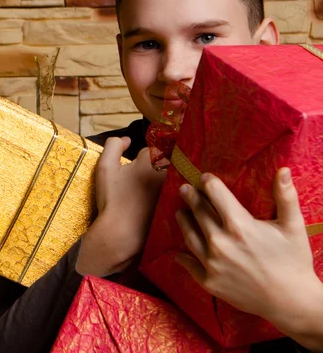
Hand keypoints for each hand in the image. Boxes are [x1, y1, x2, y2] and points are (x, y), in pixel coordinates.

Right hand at [76, 137, 165, 276]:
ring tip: (150, 191)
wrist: (122, 232)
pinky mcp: (179, 203)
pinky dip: (173, 192)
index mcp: (152, 160)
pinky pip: (179, 191)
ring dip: (167, 178)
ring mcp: (176, 188)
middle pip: (168, 160)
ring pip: (175, 175)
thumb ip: (113, 145)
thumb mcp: (105, 167)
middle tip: (143, 179)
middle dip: (158, 166)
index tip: (136, 166)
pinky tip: (157, 202)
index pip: (152, 148)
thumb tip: (127, 139)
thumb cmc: (112, 199)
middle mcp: (168, 171)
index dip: (143, 157)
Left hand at [176, 168, 322, 350]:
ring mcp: (212, 262)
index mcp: (239, 225)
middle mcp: (220, 242)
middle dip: (191, 198)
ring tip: (180, 213)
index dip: (208, 184)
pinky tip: (178, 252)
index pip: (216, 195)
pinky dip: (182, 256)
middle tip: (184, 189)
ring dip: (183, 221)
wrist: (291, 302)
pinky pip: (189, 264)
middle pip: (199, 213)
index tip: (203, 178)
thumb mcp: (293, 226)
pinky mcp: (208, 281)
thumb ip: (285, 197)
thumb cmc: (293, 261)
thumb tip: (283, 169)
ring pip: (189, 235)